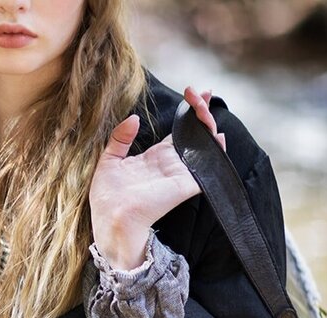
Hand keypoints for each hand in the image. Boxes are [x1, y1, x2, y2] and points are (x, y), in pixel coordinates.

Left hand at [89, 86, 225, 269]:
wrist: (110, 217)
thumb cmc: (107, 196)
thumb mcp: (109, 160)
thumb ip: (120, 138)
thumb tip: (135, 118)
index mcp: (154, 158)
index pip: (178, 131)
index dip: (188, 113)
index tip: (193, 92)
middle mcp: (171, 164)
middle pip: (194, 133)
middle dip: (201, 111)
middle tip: (202, 91)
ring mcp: (180, 173)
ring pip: (203, 145)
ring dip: (207, 123)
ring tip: (205, 102)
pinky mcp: (186, 184)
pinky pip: (207, 167)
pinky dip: (216, 152)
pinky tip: (219, 135)